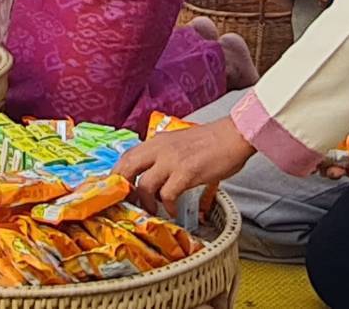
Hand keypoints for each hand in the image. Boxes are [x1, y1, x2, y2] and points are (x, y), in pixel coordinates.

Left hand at [113, 118, 253, 215]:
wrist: (232, 136)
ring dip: (145, 202)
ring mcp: (171, 160)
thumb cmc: (210, 142)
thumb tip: (153, 174)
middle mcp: (159, 148)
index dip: (117, 174)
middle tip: (126, 204)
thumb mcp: (178, 143)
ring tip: (153, 210)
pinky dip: (167, 206)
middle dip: (121, 188)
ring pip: (144, 184)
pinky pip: (167, 194)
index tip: (116, 190)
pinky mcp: (186, 172)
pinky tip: (173, 210)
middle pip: (127, 167)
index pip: (127, 156)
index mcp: (156, 142)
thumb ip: (163, 155)